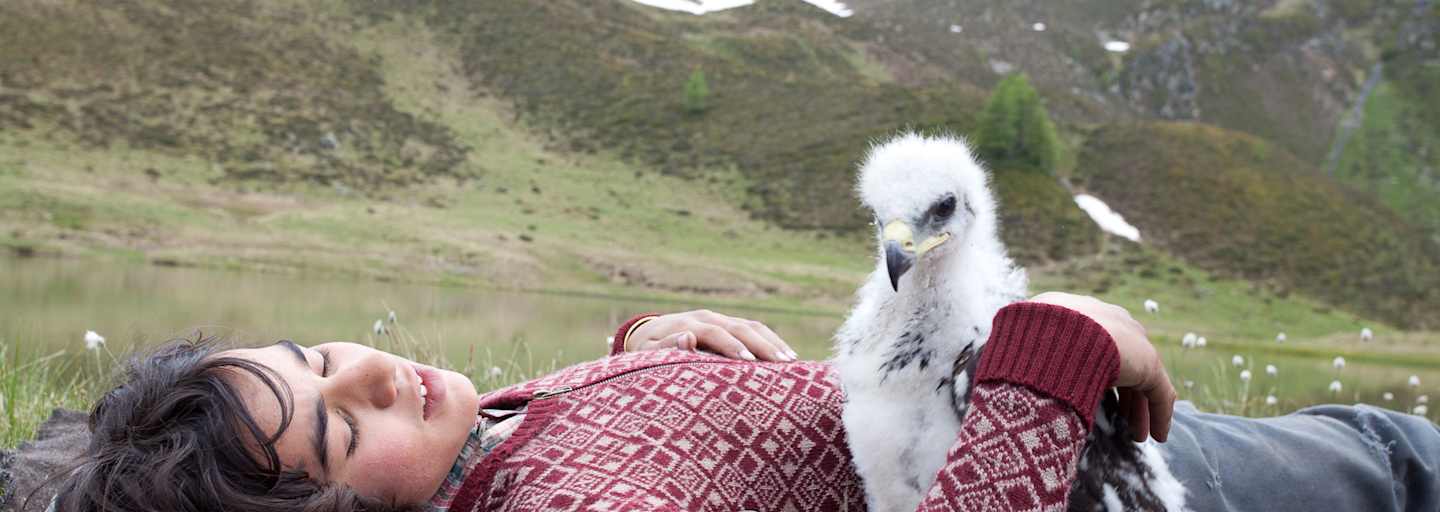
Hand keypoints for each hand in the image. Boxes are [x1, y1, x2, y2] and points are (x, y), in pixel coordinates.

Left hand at [628, 310, 798, 361]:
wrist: (647, 333)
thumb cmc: (646, 350)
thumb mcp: (647, 352)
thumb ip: (665, 347)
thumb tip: (687, 338)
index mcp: (687, 324)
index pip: (714, 332)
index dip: (731, 346)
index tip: (749, 361)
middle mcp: (707, 317)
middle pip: (739, 326)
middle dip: (762, 344)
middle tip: (781, 363)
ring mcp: (720, 318)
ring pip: (751, 325)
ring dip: (772, 341)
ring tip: (791, 361)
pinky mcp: (728, 324)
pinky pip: (753, 329)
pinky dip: (770, 340)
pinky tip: (786, 355)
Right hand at [1029, 292, 1175, 442]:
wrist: (1057, 335)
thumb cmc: (1028, 338)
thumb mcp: (1018, 340)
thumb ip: (1024, 351)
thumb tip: (1005, 363)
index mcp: (1077, 312)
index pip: (1094, 344)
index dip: (1094, 372)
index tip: (1089, 395)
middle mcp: (1108, 321)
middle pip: (1121, 362)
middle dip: (1121, 394)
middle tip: (1118, 420)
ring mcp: (1131, 340)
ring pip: (1141, 380)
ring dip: (1138, 410)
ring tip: (1136, 436)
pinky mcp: (1148, 363)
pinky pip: (1158, 392)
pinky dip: (1159, 415)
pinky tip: (1157, 436)